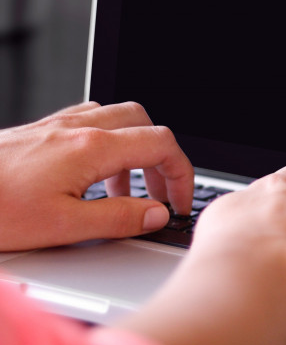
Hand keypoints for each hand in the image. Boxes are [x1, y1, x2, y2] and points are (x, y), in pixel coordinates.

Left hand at [0, 102, 192, 250]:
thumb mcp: (62, 227)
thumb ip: (118, 218)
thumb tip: (156, 214)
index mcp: (92, 148)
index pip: (160, 145)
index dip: (182, 174)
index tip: (179, 202)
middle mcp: (79, 127)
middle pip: (145, 123)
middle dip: (162, 158)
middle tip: (159, 194)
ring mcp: (60, 124)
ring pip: (119, 118)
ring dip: (135, 150)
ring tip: (126, 191)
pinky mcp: (44, 130)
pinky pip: (92, 121)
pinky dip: (109, 143)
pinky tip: (94, 173)